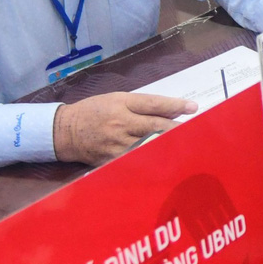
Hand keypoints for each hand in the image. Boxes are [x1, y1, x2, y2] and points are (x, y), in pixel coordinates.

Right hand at [53, 91, 197, 164]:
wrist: (64, 131)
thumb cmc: (92, 111)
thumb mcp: (115, 99)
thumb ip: (142, 105)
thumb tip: (171, 110)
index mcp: (121, 104)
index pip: (153, 104)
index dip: (174, 105)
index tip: (193, 108)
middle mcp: (121, 124)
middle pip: (155, 126)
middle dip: (178, 129)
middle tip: (198, 131)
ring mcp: (117, 144)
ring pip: (149, 145)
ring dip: (169, 146)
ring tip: (189, 148)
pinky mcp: (113, 160)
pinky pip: (137, 161)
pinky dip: (153, 161)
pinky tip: (167, 163)